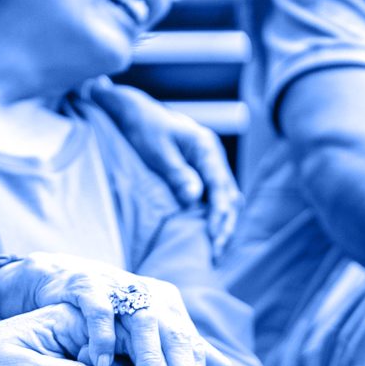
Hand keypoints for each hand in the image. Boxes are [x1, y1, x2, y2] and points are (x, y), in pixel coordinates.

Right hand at [0, 254, 208, 365]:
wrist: (62, 279)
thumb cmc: (110, 313)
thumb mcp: (148, 331)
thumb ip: (183, 350)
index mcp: (168, 306)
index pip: (190, 345)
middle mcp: (149, 295)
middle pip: (174, 335)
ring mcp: (120, 287)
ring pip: (142, 324)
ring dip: (148, 360)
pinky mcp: (89, 286)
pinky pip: (99, 312)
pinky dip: (102, 337)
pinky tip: (100, 364)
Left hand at [92, 82, 242, 256]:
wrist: (135, 112)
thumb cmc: (143, 128)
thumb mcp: (156, 149)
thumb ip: (176, 173)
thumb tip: (194, 198)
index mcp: (206, 148)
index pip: (220, 186)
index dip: (219, 213)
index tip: (214, 235)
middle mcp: (213, 157)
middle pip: (229, 196)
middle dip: (225, 225)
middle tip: (215, 252)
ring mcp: (210, 165)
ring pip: (226, 199)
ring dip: (223, 224)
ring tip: (215, 252)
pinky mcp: (202, 174)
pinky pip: (216, 199)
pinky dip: (215, 217)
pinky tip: (209, 236)